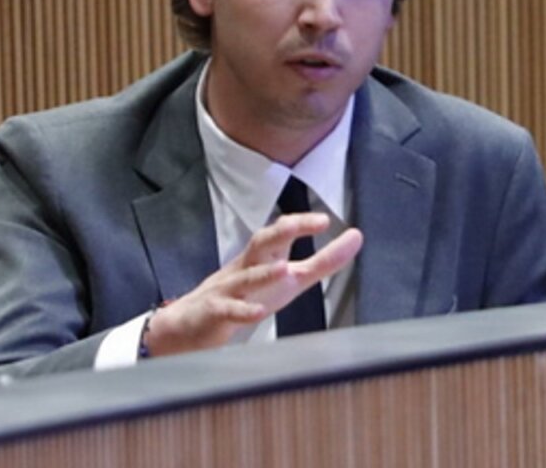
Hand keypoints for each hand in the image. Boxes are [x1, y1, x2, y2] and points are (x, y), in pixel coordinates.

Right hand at [143, 212, 362, 357]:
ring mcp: (227, 290)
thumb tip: (356, 238)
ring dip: (263, 273)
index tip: (324, 220)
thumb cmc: (244, 296)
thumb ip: (322, 261)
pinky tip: (257, 312)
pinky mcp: (215, 314)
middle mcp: (245, 268)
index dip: (299, 224)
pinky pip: (227, 310)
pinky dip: (241, 310)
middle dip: (281, 232)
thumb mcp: (287, 279)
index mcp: (262, 258)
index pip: (279, 233)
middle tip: (301, 225)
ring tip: (284, 269)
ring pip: (244, 277)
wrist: (189, 324)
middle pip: (260, 243)